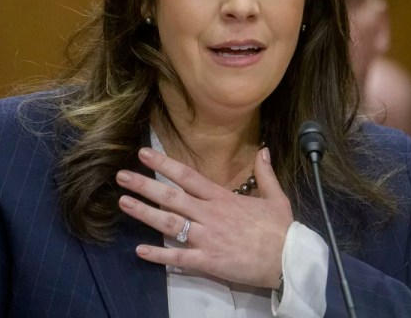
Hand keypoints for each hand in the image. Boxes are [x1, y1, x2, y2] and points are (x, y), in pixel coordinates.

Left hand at [115, 146, 293, 288]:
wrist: (288, 260)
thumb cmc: (281, 230)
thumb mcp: (276, 197)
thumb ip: (265, 173)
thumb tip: (264, 150)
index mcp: (223, 198)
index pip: (188, 176)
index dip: (165, 164)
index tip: (145, 154)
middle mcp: (210, 214)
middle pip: (172, 196)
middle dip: (144, 185)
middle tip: (121, 177)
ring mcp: (207, 238)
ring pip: (170, 223)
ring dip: (144, 213)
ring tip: (123, 204)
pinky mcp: (208, 261)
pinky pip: (179, 258)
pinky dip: (159, 255)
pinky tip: (140, 251)